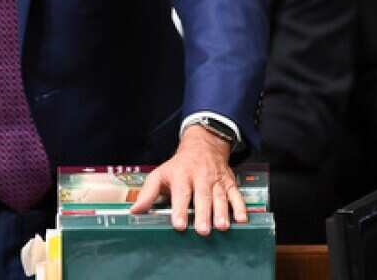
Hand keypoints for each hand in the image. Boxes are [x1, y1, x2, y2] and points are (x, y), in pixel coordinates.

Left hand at [129, 124, 247, 234]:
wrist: (202, 146)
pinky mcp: (229, 183)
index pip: (180, 193)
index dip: (180, 209)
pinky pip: (236, 195)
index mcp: (181, 175)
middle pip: (202, 197)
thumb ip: (148, 194)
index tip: (179, 225)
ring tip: (222, 227)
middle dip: (204, 213)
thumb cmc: (178, 166)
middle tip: (203, 230)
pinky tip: (242, 220)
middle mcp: (200, 177)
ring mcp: (216, 180)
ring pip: (220, 197)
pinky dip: (240, 207)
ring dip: (222, 212)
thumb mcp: (160, 174)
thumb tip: (134, 212)